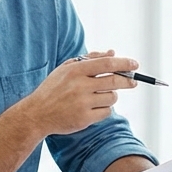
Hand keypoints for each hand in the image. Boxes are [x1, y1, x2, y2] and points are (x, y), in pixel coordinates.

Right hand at [13, 49, 138, 136]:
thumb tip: (112, 53)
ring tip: (101, 96)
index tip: (135, 64)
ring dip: (111, 96)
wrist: (37, 114)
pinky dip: (104, 109)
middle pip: (114, 81)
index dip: (124, 63)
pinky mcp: (84, 119)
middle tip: (133, 81)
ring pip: (112, 97)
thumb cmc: (54, 89)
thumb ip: (89, 59)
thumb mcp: (66, 69)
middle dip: (128, 80)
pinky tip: (94, 108)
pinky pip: (106, 112)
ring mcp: (82, 103)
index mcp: (75, 70)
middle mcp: (80, 86)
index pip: (107, 63)